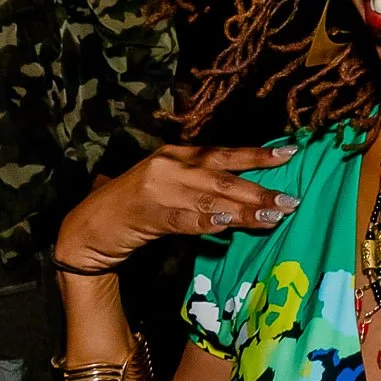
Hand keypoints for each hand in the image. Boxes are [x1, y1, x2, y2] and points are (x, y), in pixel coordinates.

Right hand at [55, 144, 299, 271]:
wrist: (89, 227)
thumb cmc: (133, 208)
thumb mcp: (167, 186)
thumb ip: (200, 185)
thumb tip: (244, 196)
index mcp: (176, 154)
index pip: (224, 153)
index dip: (257, 155)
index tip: (291, 154)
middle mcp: (169, 165)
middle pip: (223, 177)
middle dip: (260, 190)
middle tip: (291, 200)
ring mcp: (158, 188)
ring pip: (211, 199)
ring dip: (245, 210)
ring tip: (274, 216)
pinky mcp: (149, 213)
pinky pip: (185, 218)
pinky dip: (207, 221)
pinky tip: (227, 224)